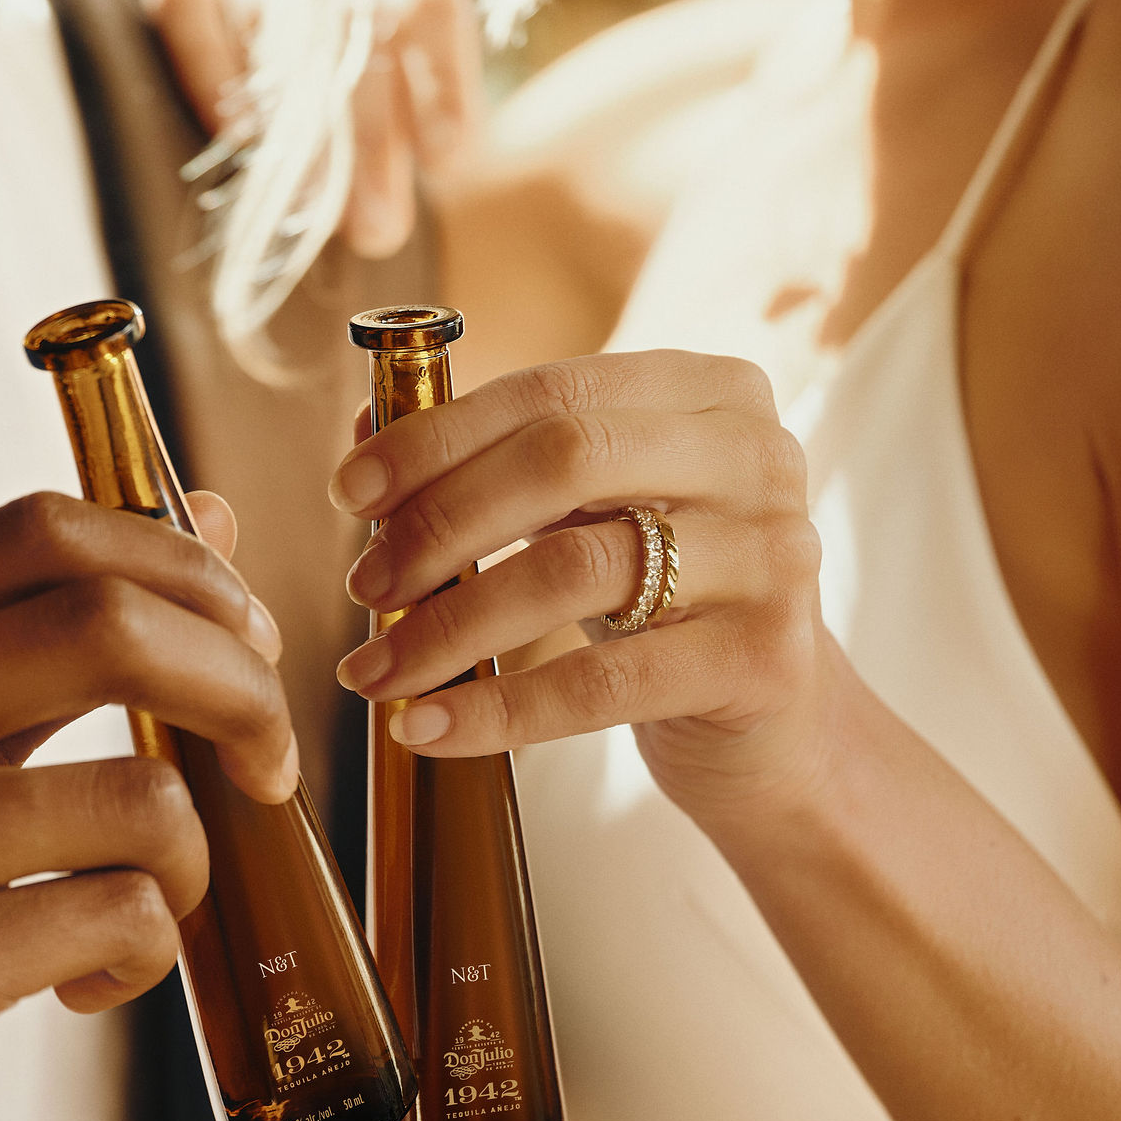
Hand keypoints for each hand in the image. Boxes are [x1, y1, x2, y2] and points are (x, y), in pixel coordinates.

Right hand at [0, 490, 288, 1120]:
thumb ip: (12, 650)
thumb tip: (203, 530)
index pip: (36, 533)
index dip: (175, 564)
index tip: (239, 632)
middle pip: (107, 626)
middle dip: (242, 683)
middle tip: (271, 753)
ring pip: (141, 797)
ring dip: (197, 856)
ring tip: (152, 901)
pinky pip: (118, 921)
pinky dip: (145, 954)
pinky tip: (87, 984)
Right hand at [49, 0, 481, 258]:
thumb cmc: (210, 22)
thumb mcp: (299, 46)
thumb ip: (352, 104)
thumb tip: (387, 211)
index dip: (444, 77)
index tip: (449, 163)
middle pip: (356, 11)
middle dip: (372, 133)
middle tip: (378, 227)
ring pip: (275, 4)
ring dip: (295, 120)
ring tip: (306, 205)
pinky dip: (209, 64)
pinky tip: (229, 132)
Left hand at [330, 351, 830, 826]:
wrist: (772, 728)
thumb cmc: (662, 604)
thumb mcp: (587, 519)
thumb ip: (493, 467)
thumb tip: (361, 437)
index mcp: (710, 392)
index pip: (550, 390)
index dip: (436, 437)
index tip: (348, 493)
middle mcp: (756, 456)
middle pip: (563, 460)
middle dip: (440, 524)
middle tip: (363, 588)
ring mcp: (771, 556)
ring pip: (574, 571)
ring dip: (448, 627)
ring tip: (371, 673)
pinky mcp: (763, 659)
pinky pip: (601, 684)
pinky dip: (497, 711)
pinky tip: (425, 731)